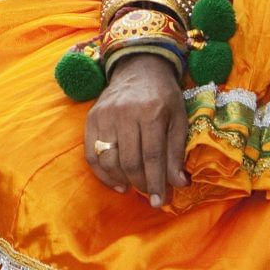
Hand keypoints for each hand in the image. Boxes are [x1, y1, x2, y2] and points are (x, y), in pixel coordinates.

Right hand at [82, 52, 189, 205]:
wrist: (139, 67)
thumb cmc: (163, 95)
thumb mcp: (179, 119)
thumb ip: (177, 151)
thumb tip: (178, 184)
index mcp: (150, 112)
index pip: (152, 156)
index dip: (155, 183)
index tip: (159, 201)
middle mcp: (124, 113)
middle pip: (129, 161)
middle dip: (140, 184)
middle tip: (149, 195)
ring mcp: (104, 115)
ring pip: (108, 159)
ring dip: (121, 180)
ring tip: (133, 186)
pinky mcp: (91, 117)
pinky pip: (90, 153)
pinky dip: (101, 173)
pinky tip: (116, 181)